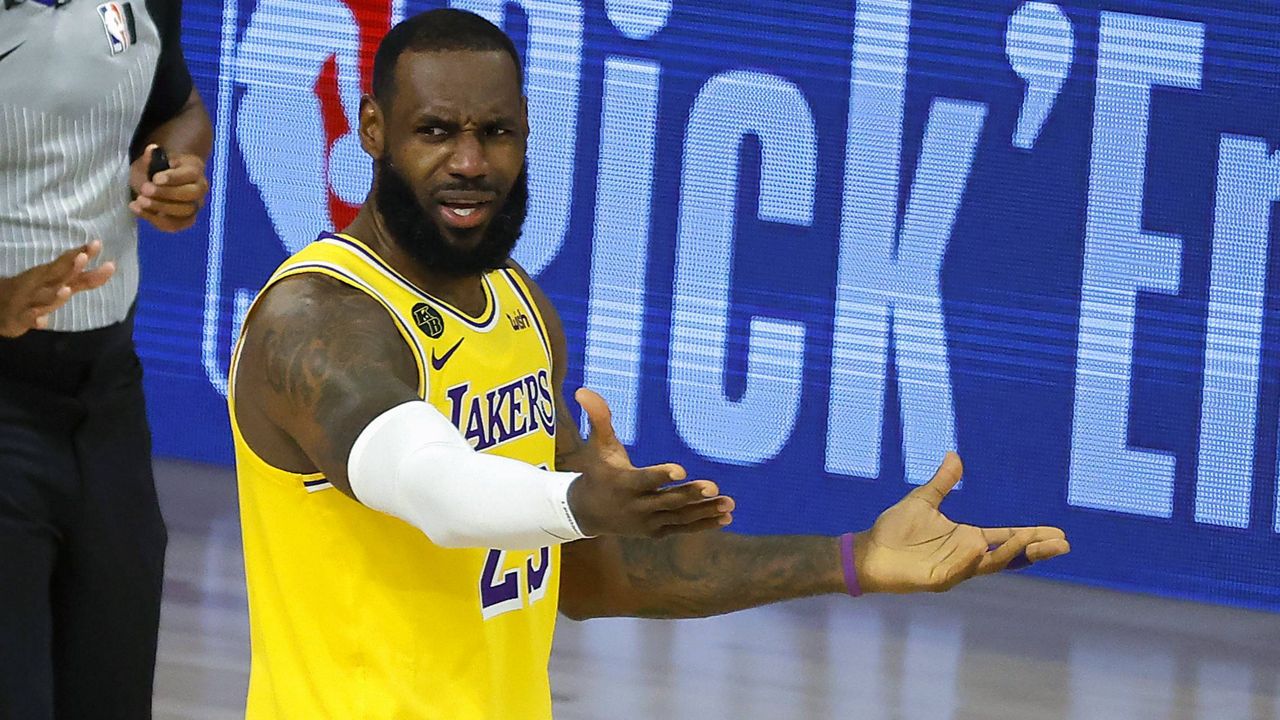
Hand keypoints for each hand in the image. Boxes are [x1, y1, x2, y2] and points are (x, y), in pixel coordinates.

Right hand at [0, 240, 115, 336]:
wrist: (0, 306)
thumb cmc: (35, 291)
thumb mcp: (60, 284)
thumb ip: (85, 279)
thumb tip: (111, 267)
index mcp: (51, 275)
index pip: (68, 262)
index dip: (82, 254)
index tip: (97, 244)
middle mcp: (41, 284)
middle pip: (56, 274)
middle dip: (69, 266)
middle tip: (82, 256)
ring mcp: (30, 300)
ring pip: (43, 298)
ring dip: (54, 294)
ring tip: (66, 290)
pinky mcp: (20, 318)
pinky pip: (27, 318)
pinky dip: (34, 319)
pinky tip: (42, 321)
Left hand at [128, 144, 208, 231]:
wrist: (161, 184)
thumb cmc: (157, 170)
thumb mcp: (152, 161)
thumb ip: (151, 158)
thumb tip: (151, 148)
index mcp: (194, 170)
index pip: (190, 175)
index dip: (174, 178)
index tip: (155, 178)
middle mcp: (199, 190)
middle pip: (190, 195)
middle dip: (167, 194)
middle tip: (145, 190)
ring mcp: (194, 207)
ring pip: (184, 212)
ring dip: (161, 207)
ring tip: (140, 201)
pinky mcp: (185, 221)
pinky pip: (174, 225)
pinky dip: (154, 219)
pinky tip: (137, 209)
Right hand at [564, 388, 734, 537]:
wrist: (587, 512)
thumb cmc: (598, 471)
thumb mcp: (597, 446)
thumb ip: (598, 418)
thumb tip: (583, 390)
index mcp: (624, 483)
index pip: (645, 479)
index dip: (661, 475)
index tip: (681, 470)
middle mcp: (637, 506)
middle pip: (668, 500)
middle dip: (691, 494)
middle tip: (714, 486)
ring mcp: (648, 521)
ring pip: (679, 517)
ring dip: (705, 511)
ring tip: (729, 504)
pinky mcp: (657, 531)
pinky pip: (683, 528)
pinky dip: (704, 524)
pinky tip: (726, 518)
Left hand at [854, 452, 1069, 592]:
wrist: (868, 551)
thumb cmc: (895, 528)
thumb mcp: (923, 499)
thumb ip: (943, 482)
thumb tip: (955, 456)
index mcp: (967, 538)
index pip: (1007, 538)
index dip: (1032, 536)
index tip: (1058, 533)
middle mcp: (966, 555)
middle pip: (1008, 555)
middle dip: (1035, 550)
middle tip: (1063, 544)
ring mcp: (954, 569)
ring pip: (989, 564)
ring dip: (1009, 553)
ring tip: (1029, 542)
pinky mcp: (938, 579)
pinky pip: (959, 570)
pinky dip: (969, 559)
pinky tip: (978, 546)